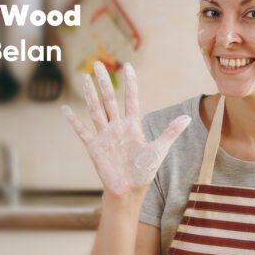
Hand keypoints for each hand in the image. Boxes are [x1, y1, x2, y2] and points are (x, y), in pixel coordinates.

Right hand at [62, 61, 190, 194]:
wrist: (129, 190)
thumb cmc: (143, 171)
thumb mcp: (159, 149)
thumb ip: (170, 132)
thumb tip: (188, 117)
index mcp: (132, 125)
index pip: (130, 99)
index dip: (130, 83)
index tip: (127, 66)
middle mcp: (117, 127)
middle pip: (109, 99)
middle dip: (104, 81)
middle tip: (98, 64)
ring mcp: (104, 135)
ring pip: (95, 109)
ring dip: (90, 93)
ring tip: (84, 77)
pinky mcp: (94, 146)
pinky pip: (82, 131)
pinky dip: (73, 121)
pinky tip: (65, 109)